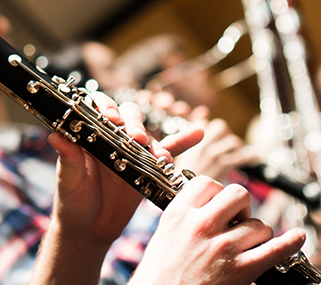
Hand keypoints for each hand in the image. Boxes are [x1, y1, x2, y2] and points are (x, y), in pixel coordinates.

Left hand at [30, 92, 202, 284]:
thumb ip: (67, 158)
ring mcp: (131, 153)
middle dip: (134, 124)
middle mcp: (111, 140)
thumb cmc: (73, 202)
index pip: (98, 110)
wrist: (90, 230)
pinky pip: (167, 152)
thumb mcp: (68, 180)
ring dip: (156, 141)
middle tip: (136, 139)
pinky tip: (198, 133)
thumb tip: (55, 135)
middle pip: (128, 118)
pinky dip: (182, 142)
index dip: (106, 107)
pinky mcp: (146, 168)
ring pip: (148, 135)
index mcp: (90, 137)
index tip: (111, 119)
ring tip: (159, 156)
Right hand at [128, 176, 305, 284]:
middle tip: (236, 218)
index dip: (216, 191)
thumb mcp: (164, 233)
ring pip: (258, 224)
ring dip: (256, 232)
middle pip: (237, 194)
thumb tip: (209, 203)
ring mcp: (223, 248)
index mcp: (179, 214)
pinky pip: (274, 249)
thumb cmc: (159, 272)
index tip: (218, 201)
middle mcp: (201, 226)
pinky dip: (289, 243)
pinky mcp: (240, 270)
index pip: (207, 183)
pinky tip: (295, 238)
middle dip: (241, 205)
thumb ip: (186, 214)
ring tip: (246, 242)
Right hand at [174, 118, 257, 181]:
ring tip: (237, 153)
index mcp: (187, 141)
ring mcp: (213, 155)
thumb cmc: (179, 179)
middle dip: (225, 134)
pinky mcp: (223, 166)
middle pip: (221, 127)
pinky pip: (243, 156)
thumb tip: (204, 114)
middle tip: (225, 143)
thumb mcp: (179, 154)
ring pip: (233, 141)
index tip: (212, 130)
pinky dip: (251, 156)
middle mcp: (201, 145)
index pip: (203, 123)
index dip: (208, 126)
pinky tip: (252, 157)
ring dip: (237, 147)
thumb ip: (188, 135)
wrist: (183, 196)